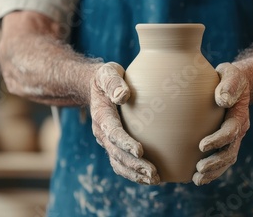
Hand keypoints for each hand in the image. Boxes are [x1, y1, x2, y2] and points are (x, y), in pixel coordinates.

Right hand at [90, 62, 159, 184]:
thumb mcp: (108, 72)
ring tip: (154, 180)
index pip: (113, 132)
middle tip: (153, 173)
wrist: (97, 87)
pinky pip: (121, 163)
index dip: (125, 143)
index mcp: (101, 116)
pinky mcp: (114, 145)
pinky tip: (149, 178)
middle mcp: (102, 133)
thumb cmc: (106, 77)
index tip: (140, 151)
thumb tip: (123, 96)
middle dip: (134, 165)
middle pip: (117, 154)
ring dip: (135, 174)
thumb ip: (114, 82)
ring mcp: (107, 141)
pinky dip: (134, 173)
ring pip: (118, 163)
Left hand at [192, 63, 249, 185]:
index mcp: (239, 115)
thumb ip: (229, 84)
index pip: (231, 131)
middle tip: (199, 169)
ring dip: (213, 171)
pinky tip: (197, 178)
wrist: (237, 83)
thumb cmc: (230, 77)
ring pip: (227, 159)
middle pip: (230, 151)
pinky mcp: (225, 141)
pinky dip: (212, 171)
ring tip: (197, 179)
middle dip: (216, 162)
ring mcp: (233, 137)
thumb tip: (223, 100)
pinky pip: (221, 159)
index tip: (201, 146)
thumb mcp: (231, 74)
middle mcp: (239, 129)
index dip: (218, 140)